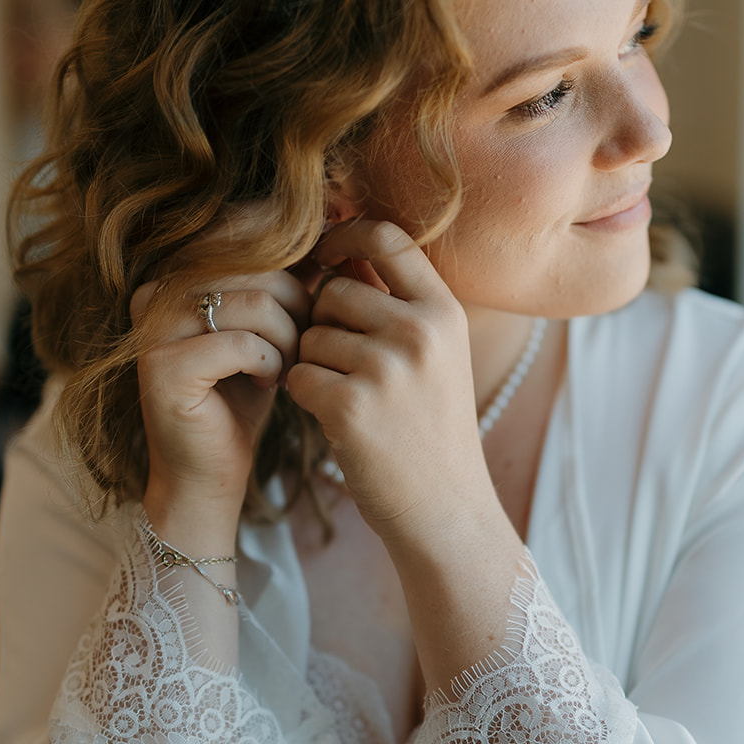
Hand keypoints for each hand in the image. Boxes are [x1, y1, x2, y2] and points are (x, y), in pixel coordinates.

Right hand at [131, 268, 310, 532]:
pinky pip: (242, 344)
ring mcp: (153, 330)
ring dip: (288, 338)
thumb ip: (278, 285)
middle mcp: (154, 294)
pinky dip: (271, 363)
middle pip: (254, 267)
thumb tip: (325, 242)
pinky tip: (269, 383)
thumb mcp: (265, 330)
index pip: (242, 237)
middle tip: (301, 345)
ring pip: (254, 303)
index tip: (306, 306)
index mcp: (173, 275)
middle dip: (295, 306)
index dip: (290, 268)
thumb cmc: (241, 397)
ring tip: (287, 365)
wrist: (208, 471)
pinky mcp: (164, 368)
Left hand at [286, 220, 495, 548]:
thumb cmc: (431, 429)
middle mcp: (420, 332)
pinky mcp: (351, 406)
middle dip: (323, 321)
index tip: (324, 254)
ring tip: (348, 397)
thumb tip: (338, 246)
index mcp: (445, 311)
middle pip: (334, 290)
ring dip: (313, 363)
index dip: (344, 235)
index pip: (385, 236)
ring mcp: (386, 368)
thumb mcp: (435, 355)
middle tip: (343, 365)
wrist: (445, 508)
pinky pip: (298, 374)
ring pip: (311, 335)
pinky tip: (335, 419)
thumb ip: (396, 302)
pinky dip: (304, 395)